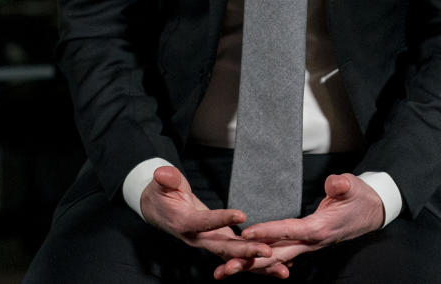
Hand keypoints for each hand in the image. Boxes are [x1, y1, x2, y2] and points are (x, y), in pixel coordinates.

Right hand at [140, 166, 274, 266]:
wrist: (158, 211)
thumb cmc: (162, 194)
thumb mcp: (162, 183)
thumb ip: (166, 179)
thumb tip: (162, 173)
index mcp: (185, 223)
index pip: (205, 222)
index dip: (221, 219)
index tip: (241, 215)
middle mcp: (198, 238)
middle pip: (224, 247)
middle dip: (246, 251)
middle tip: (268, 252)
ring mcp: (209, 243)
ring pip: (235, 257)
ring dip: (257, 263)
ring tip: (282, 267)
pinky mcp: (218, 243)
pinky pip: (238, 256)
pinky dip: (256, 262)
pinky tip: (278, 263)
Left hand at [212, 173, 384, 278]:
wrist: (372, 212)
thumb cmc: (360, 198)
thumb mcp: (354, 186)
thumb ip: (342, 185)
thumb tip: (335, 183)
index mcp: (320, 228)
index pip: (290, 231)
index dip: (268, 233)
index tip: (246, 234)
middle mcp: (310, 242)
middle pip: (276, 254)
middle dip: (249, 261)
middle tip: (225, 267)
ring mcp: (306, 246)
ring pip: (274, 258)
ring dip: (250, 265)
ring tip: (224, 271)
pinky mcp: (303, 244)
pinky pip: (279, 255)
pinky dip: (261, 261)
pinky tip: (245, 265)